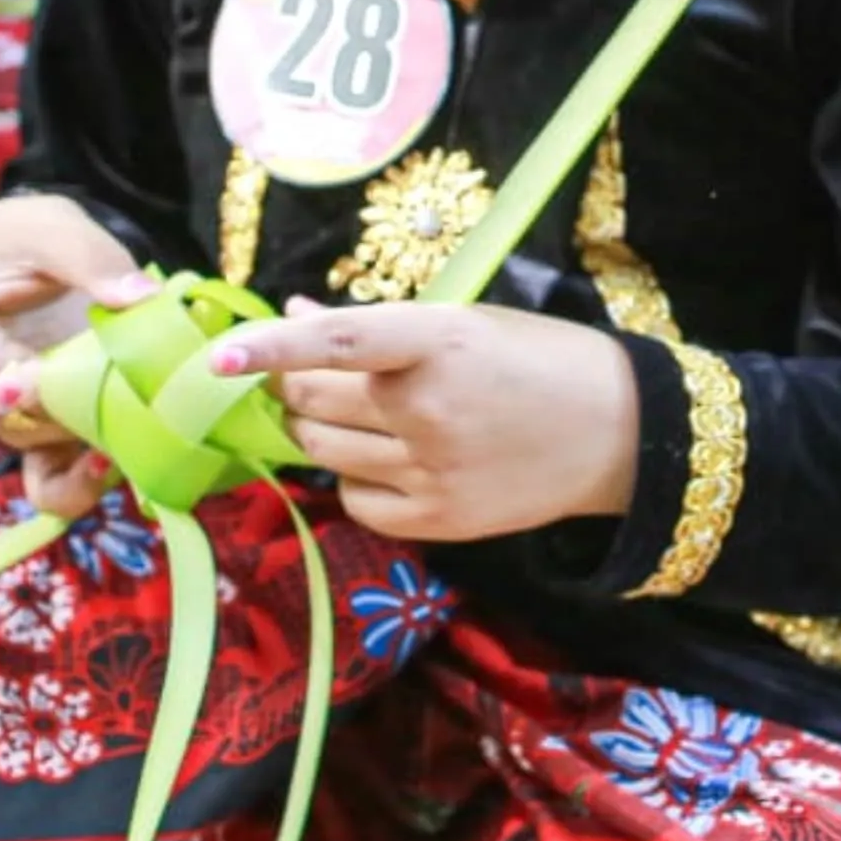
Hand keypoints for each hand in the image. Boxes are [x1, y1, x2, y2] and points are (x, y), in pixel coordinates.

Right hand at [0, 197, 154, 517]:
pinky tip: (142, 448)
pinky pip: (79, 472)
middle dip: (61, 419)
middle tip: (106, 389)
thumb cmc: (24, 239)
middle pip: (12, 438)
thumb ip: (87, 257)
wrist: (37, 252)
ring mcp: (28, 421)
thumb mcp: (47, 230)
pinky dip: (108, 472)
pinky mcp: (69, 427)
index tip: (21, 384)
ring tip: (124, 448)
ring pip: (47, 476)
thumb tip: (141, 298)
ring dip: (88, 470)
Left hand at [208, 298, 641, 541]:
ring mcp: (431, 471)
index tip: (219, 356)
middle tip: (299, 373)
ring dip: (314, 428)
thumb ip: (377, 327)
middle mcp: (428, 409)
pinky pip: (355, 500)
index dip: (273, 349)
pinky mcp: (438, 522)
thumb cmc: (540, 360)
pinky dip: (351, 477)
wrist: (621, 435)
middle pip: (312, 401)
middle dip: (289, 384)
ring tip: (349, 412)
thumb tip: (294, 318)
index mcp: (439, 343)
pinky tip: (382, 458)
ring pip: (322, 450)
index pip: (337, 344)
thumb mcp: (465, 322)